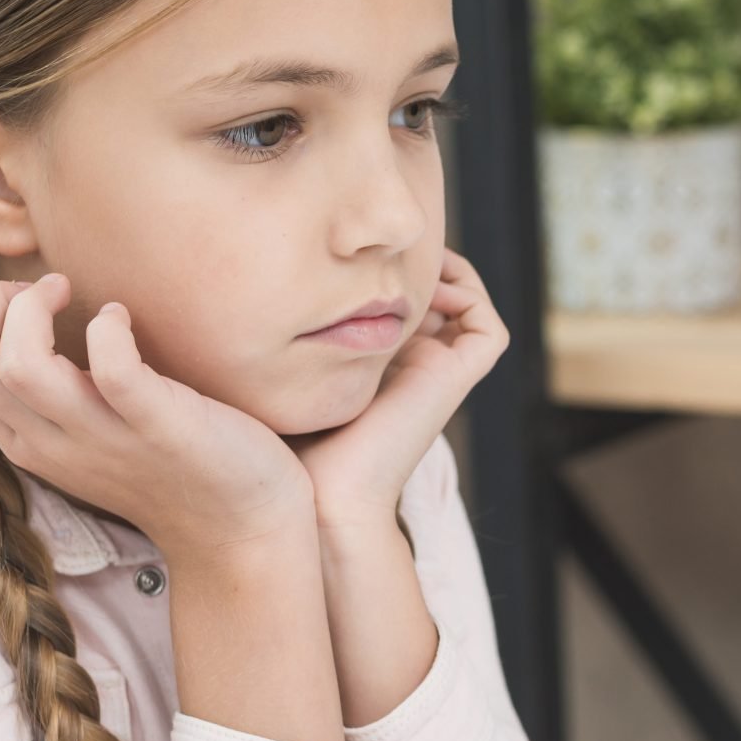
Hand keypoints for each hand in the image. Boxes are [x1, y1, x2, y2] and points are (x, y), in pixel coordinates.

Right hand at [0, 273, 311, 560]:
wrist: (241, 527)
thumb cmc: (164, 465)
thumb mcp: (74, 434)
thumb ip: (25, 398)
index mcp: (24, 439)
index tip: (15, 299)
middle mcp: (50, 442)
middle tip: (39, 288)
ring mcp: (102, 438)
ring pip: (18, 365)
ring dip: (33, 309)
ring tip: (68, 291)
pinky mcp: (158, 429)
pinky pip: (112, 370)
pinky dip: (109, 329)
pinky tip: (123, 318)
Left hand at [292, 249, 507, 528]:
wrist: (321, 497)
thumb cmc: (285, 445)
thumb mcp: (276, 375)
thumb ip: (279, 339)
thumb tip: (253, 289)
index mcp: (377, 367)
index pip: (394, 304)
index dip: (377, 270)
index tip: (338, 250)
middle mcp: (414, 368)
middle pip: (434, 298)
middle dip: (410, 263)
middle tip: (372, 243)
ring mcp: (440, 374)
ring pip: (466, 306)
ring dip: (444, 272)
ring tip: (399, 257)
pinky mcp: (458, 379)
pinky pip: (487, 328)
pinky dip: (468, 295)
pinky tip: (417, 289)